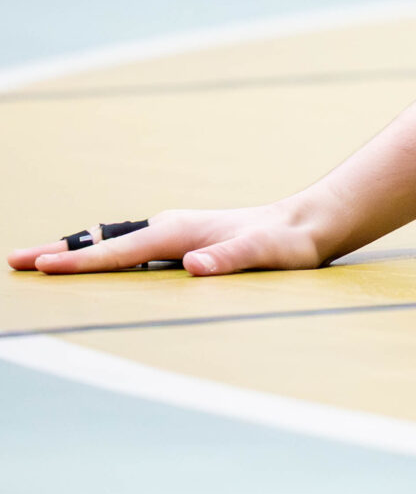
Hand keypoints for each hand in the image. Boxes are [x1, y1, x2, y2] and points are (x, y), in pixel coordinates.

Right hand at [8, 201, 330, 276]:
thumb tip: (194, 265)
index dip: (80, 263)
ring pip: (113, 244)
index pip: (118, 251)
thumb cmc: (287, 243)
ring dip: (77, 253)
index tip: (44, 268)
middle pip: (104, 243)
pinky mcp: (182, 241)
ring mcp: (174, 233)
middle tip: (17, 262)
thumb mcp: (265, 254)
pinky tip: (91, 264)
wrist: (308, 224)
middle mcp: (171, 228)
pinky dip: (101, 255)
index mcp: (179, 231)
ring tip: (40, 263)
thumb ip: (231, 259)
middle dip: (60, 253)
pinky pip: (129, 249)